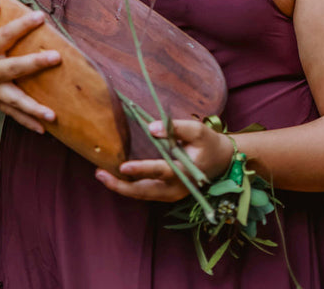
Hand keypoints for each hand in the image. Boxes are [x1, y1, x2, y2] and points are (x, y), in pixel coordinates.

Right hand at [0, 1, 60, 132]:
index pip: (5, 36)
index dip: (22, 25)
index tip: (40, 15)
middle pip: (14, 68)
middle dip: (35, 64)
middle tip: (56, 57)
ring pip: (14, 100)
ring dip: (34, 108)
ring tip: (52, 116)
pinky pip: (11, 113)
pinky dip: (26, 121)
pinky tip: (44, 130)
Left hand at [95, 118, 233, 201]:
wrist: (224, 160)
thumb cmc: (209, 142)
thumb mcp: (197, 130)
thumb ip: (175, 128)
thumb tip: (151, 128)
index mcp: (185, 172)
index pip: (159, 171)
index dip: (141, 169)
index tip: (122, 167)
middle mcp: (177, 188)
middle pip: (145, 191)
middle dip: (120, 186)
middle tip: (99, 174)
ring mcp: (173, 194)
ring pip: (143, 195)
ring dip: (122, 187)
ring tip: (101, 175)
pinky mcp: (169, 193)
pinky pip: (146, 193)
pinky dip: (130, 187)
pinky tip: (116, 178)